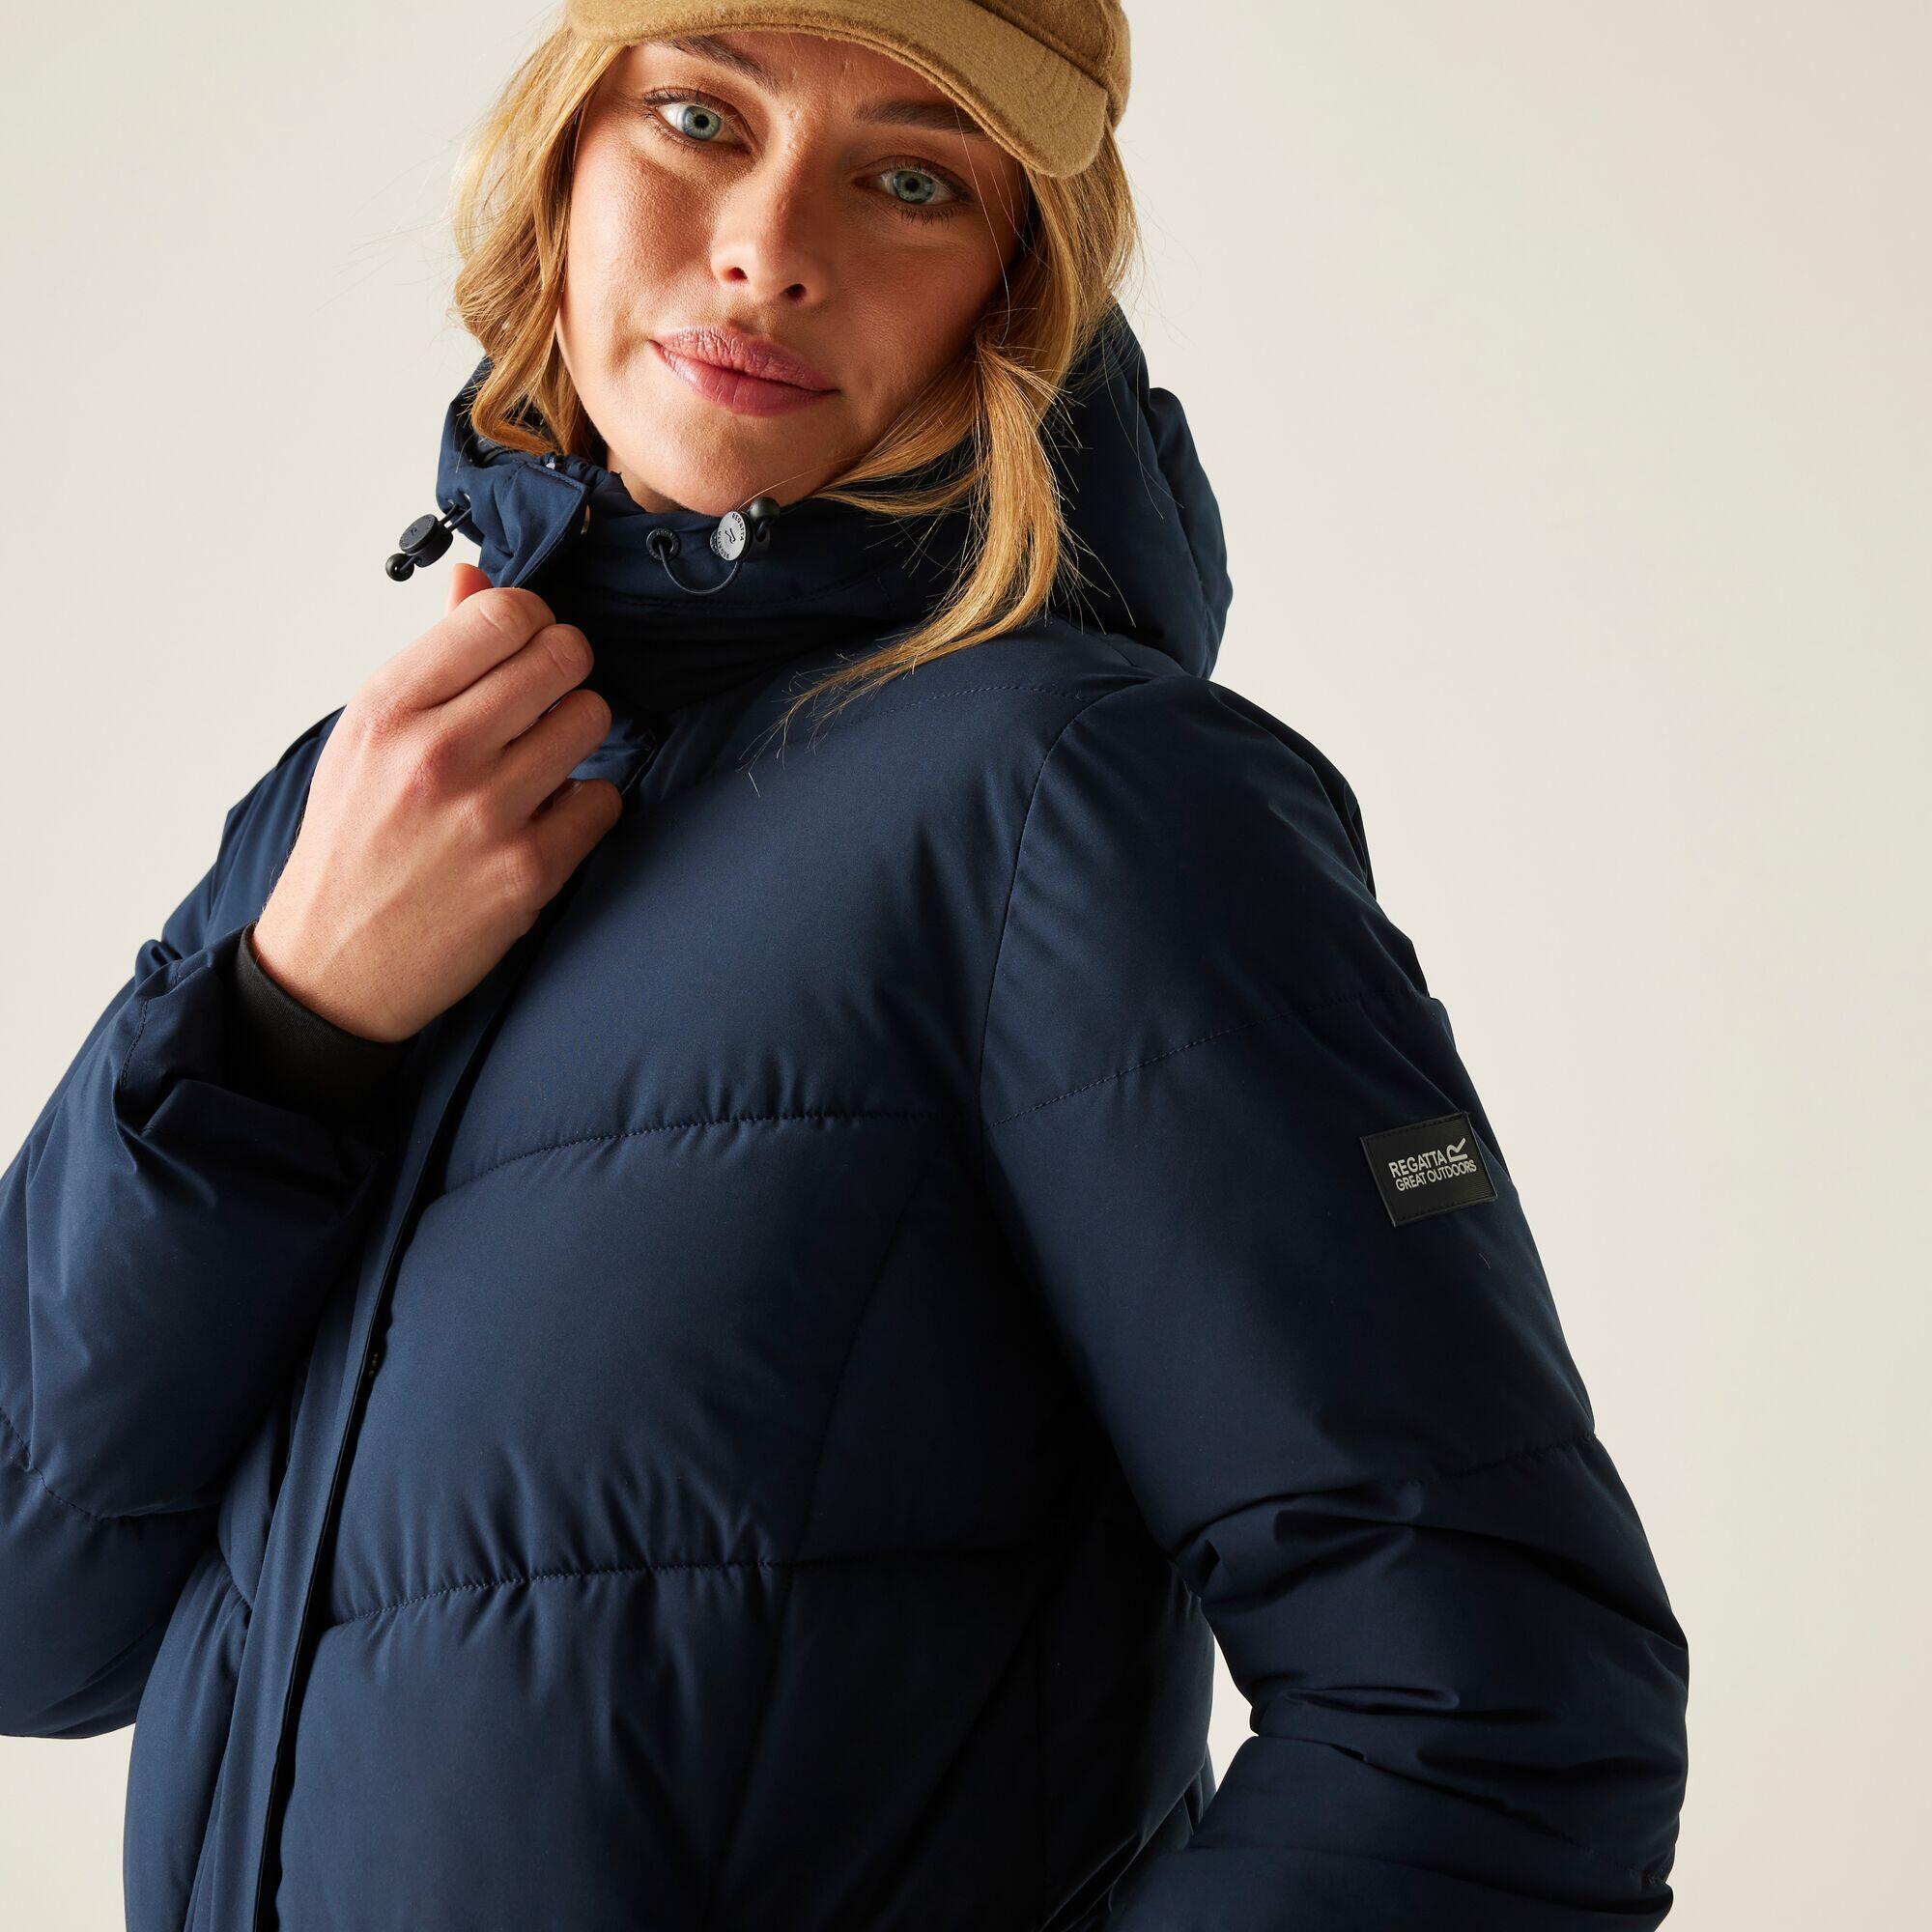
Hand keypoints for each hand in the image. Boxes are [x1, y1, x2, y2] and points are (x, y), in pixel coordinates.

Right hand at [248, 564, 624, 1040]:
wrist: (335, 962)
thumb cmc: (354, 839)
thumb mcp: (367, 735)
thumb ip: (432, 656)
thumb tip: (478, 579)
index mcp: (389, 708)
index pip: (503, 614)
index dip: (533, 621)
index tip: (529, 644)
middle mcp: (438, 753)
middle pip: (563, 657)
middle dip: (567, 669)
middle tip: (548, 698)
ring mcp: (487, 814)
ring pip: (593, 720)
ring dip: (579, 735)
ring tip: (543, 760)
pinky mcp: (529, 871)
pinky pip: (604, 800)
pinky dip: (585, 806)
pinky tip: (547, 818)